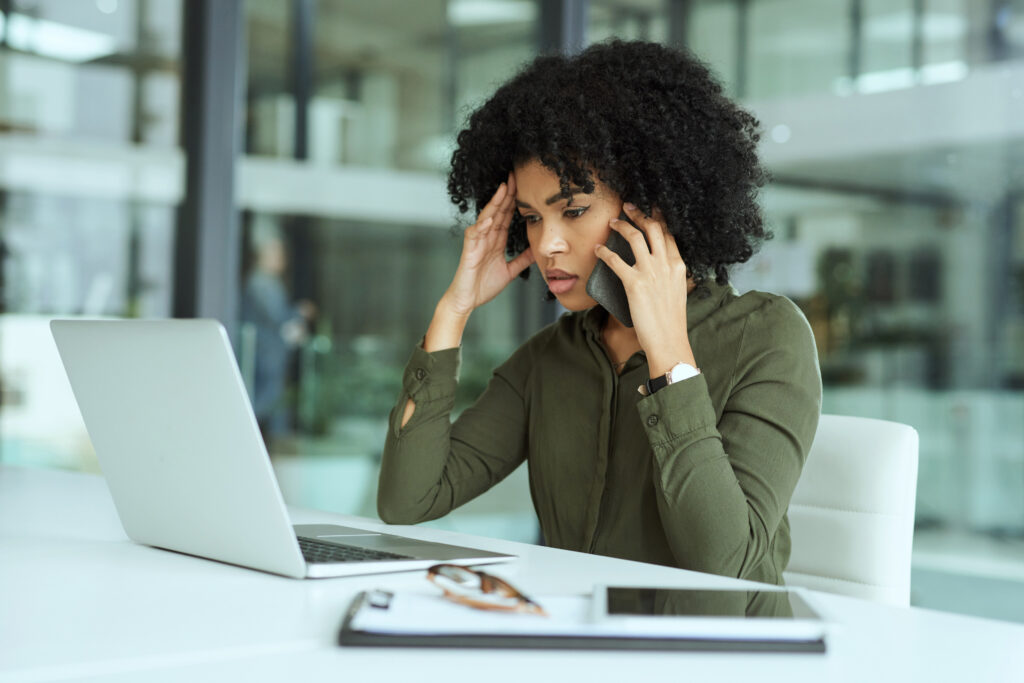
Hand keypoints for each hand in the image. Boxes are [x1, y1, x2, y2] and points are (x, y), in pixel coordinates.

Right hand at [441, 171, 534, 316]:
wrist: (467, 301)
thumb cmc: (483, 286)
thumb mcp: (510, 271)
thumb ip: (522, 259)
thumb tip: (536, 251)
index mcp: (496, 240)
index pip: (506, 216)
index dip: (514, 201)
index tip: (524, 186)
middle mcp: (486, 238)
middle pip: (497, 211)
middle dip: (506, 194)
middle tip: (514, 176)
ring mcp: (477, 243)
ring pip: (486, 218)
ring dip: (494, 203)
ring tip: (503, 189)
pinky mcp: (469, 251)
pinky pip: (474, 235)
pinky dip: (482, 226)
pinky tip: (489, 218)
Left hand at [594, 203, 696, 376]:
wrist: (669, 341)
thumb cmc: (670, 322)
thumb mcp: (677, 292)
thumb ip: (670, 276)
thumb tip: (658, 269)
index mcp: (678, 266)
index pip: (668, 234)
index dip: (658, 218)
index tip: (650, 210)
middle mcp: (666, 264)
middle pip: (653, 228)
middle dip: (639, 213)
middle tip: (628, 207)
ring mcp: (650, 272)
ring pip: (635, 237)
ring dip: (621, 226)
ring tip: (612, 222)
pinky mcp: (634, 283)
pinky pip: (616, 260)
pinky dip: (605, 252)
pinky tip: (598, 249)